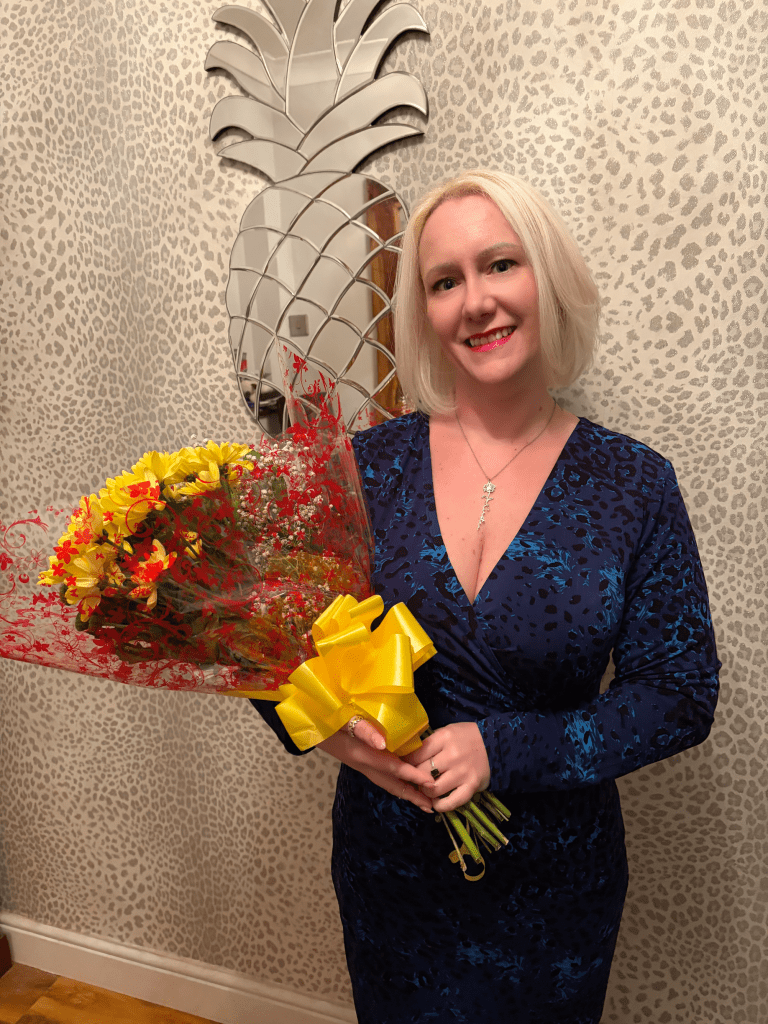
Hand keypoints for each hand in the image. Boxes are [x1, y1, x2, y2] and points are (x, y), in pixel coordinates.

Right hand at [317, 718, 434, 812]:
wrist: (311, 724)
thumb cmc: (329, 718)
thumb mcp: (344, 719)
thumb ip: (363, 730)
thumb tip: (382, 743)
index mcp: (362, 755)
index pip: (392, 768)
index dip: (412, 775)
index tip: (430, 782)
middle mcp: (363, 764)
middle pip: (392, 784)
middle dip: (412, 795)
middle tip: (431, 807)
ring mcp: (362, 765)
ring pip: (388, 783)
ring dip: (406, 792)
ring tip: (423, 801)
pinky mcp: (361, 762)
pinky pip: (384, 777)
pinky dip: (398, 783)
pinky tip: (406, 783)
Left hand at [403, 722, 489, 813]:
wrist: (496, 744)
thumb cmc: (466, 737)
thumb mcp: (447, 732)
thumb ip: (430, 743)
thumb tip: (408, 756)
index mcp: (444, 738)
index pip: (416, 754)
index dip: (407, 762)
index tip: (405, 766)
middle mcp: (452, 755)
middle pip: (422, 772)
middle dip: (415, 778)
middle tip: (414, 779)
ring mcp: (462, 772)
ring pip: (433, 789)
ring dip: (426, 792)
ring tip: (426, 789)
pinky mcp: (471, 786)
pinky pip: (452, 801)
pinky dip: (441, 805)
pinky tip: (437, 803)